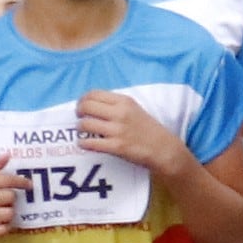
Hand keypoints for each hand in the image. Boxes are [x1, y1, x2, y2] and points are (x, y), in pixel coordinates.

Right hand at [0, 159, 21, 237]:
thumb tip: (8, 155)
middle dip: (12, 197)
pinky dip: (5, 226)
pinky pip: (1, 230)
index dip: (20, 182)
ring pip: (7, 214)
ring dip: (9, 212)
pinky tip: (0, 221)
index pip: (5, 180)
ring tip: (4, 209)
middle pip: (9, 197)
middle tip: (9, 198)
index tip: (28, 184)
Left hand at [75, 90, 190, 179]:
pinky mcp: (117, 146)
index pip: (93, 94)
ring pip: (85, 124)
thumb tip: (92, 104)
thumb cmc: (148, 129)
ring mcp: (118, 130)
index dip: (83, 99)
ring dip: (80, 128)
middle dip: (79, 112)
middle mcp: (120, 113)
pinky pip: (90, 143)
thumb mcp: (134, 109)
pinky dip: (83, 143)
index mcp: (124, 101)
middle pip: (86, 107)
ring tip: (83, 132)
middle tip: (80, 117)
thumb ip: (116, 105)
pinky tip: (85, 144)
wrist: (163, 148)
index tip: (82, 106)